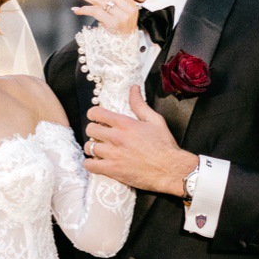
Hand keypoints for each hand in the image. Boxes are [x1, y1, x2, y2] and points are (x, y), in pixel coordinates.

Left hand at [70, 0, 139, 35]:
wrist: (123, 51)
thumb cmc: (119, 31)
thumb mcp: (121, 14)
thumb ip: (112, 2)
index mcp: (131, 3)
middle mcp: (129, 8)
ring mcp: (122, 17)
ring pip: (100, 0)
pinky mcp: (114, 24)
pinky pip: (95, 12)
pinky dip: (84, 9)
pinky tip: (76, 10)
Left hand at [84, 89, 198, 196]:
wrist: (170, 169)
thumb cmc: (165, 146)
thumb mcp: (155, 120)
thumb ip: (140, 104)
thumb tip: (133, 89)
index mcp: (125, 124)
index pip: (97, 113)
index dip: (94, 114)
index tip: (96, 118)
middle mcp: (116, 138)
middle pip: (90, 129)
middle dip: (93, 130)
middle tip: (100, 134)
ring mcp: (113, 155)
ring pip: (88, 147)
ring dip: (92, 148)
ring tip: (100, 149)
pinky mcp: (112, 170)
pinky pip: (90, 165)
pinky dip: (91, 163)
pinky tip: (98, 162)